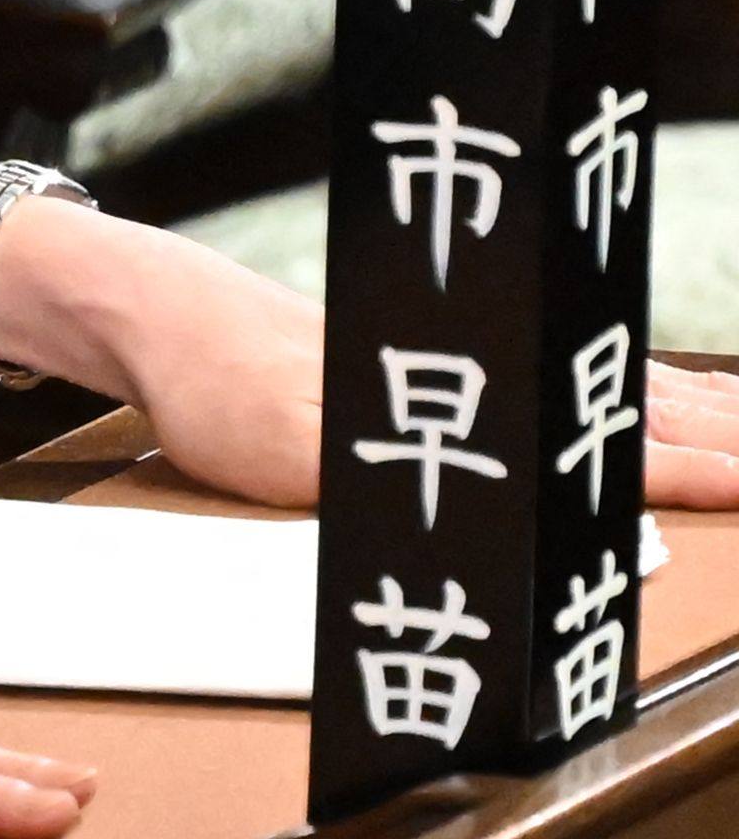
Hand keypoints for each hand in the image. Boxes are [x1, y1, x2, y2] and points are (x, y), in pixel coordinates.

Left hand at [0, 204, 738, 509]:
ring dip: (689, 409)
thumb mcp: (301, 452)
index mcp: (457, 405)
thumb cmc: (217, 388)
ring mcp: (464, 361)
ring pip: (603, 384)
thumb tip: (490, 523)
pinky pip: (561, 366)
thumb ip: (392, 475)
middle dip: (717, 440)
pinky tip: (657, 393)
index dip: (681, 475)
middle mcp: (475, 375)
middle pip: (623, 408)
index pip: (598, 450)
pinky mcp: (440, 360)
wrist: (155, 315)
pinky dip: (631, 383)